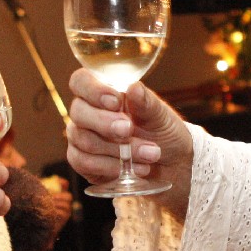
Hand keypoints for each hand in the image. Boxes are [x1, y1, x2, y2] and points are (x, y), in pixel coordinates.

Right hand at [64, 71, 193, 212]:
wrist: (172, 165)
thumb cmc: (163, 133)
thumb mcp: (161, 116)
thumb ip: (146, 102)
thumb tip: (134, 87)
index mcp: (104, 93)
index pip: (82, 81)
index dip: (93, 90)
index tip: (116, 102)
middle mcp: (88, 113)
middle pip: (78, 112)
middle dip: (106, 123)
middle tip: (129, 130)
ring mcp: (81, 137)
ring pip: (83, 139)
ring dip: (116, 149)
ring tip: (149, 154)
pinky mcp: (82, 161)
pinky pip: (83, 162)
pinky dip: (109, 166)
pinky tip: (129, 168)